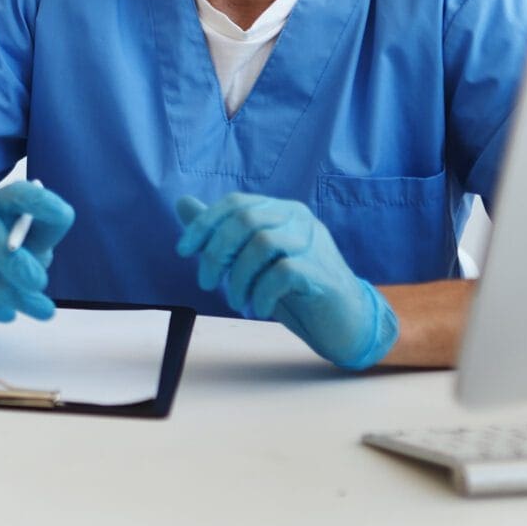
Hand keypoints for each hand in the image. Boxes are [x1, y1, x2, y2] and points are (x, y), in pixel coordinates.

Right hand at [0, 180, 73, 321]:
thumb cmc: (7, 250)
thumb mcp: (32, 240)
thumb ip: (42, 242)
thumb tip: (35, 272)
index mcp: (2, 201)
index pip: (19, 193)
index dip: (39, 202)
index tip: (61, 214)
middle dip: (14, 262)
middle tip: (40, 284)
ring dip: (12, 295)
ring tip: (39, 309)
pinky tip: (7, 314)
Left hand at [174, 192, 398, 369]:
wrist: (344, 322)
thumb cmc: (295, 289)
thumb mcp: (252, 260)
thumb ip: (220, 231)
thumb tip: (182, 203)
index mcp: (281, 211)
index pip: (235, 203)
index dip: (204, 224)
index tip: (184, 251)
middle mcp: (298, 219)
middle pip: (245, 220)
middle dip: (216, 253)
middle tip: (207, 283)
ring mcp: (313, 244)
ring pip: (262, 243)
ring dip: (239, 277)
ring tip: (236, 301)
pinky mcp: (321, 272)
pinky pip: (282, 272)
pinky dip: (261, 293)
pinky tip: (258, 308)